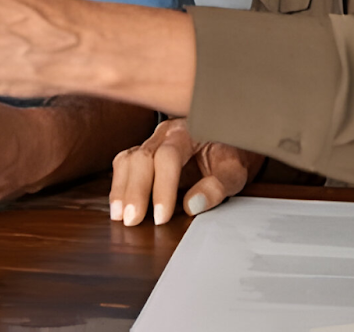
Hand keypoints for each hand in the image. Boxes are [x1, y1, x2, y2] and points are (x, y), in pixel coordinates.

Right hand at [109, 118, 261, 226]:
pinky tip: (118, 206)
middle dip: (135, 191)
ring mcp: (152, 142)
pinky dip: (119, 186)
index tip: (161, 217)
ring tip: (119, 216)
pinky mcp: (144, 154)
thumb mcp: (235, 170)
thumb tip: (192, 205)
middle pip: (142, 157)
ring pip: (128, 160)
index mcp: (188, 132)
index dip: (162, 187)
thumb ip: (218, 185)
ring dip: (121, 189)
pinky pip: (124, 165)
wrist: (231, 138)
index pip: (168, 157)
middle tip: (132, 220)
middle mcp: (165, 134)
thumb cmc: (232, 153)